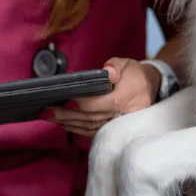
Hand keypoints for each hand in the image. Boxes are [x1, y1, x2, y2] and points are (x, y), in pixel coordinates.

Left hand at [43, 58, 160, 136]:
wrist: (149, 88)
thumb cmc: (134, 74)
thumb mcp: (127, 63)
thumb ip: (115, 66)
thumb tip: (107, 74)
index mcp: (128, 97)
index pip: (102, 104)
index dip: (83, 104)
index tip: (66, 101)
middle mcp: (125, 114)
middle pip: (92, 118)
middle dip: (67, 115)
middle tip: (46, 111)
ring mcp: (120, 125)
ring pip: (91, 127)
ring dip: (69, 123)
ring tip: (49, 117)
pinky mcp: (115, 130)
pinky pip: (94, 132)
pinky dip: (77, 129)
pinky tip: (63, 123)